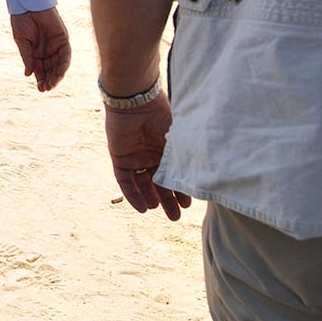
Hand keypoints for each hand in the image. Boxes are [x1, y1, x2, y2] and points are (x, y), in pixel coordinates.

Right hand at [9, 8, 69, 91]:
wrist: (28, 4)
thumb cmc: (22, 21)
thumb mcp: (22, 42)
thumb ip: (27, 57)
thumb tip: (28, 74)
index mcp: (37, 52)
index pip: (41, 69)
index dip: (41, 79)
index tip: (40, 89)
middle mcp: (48, 50)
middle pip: (51, 69)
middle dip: (49, 79)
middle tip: (45, 88)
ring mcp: (56, 45)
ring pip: (59, 64)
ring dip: (56, 75)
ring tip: (51, 84)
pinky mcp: (63, 39)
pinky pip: (66, 55)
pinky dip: (63, 65)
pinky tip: (59, 73)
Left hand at [105, 93, 190, 219]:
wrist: (136, 103)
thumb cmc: (161, 117)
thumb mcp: (178, 140)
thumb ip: (186, 157)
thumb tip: (202, 178)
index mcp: (167, 148)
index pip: (173, 174)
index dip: (180, 190)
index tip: (188, 205)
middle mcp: (151, 154)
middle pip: (158, 182)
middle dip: (167, 200)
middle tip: (175, 217)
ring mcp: (135, 156)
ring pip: (142, 184)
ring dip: (151, 198)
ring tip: (160, 213)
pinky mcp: (120, 158)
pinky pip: (125, 181)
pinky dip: (133, 195)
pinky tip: (143, 208)